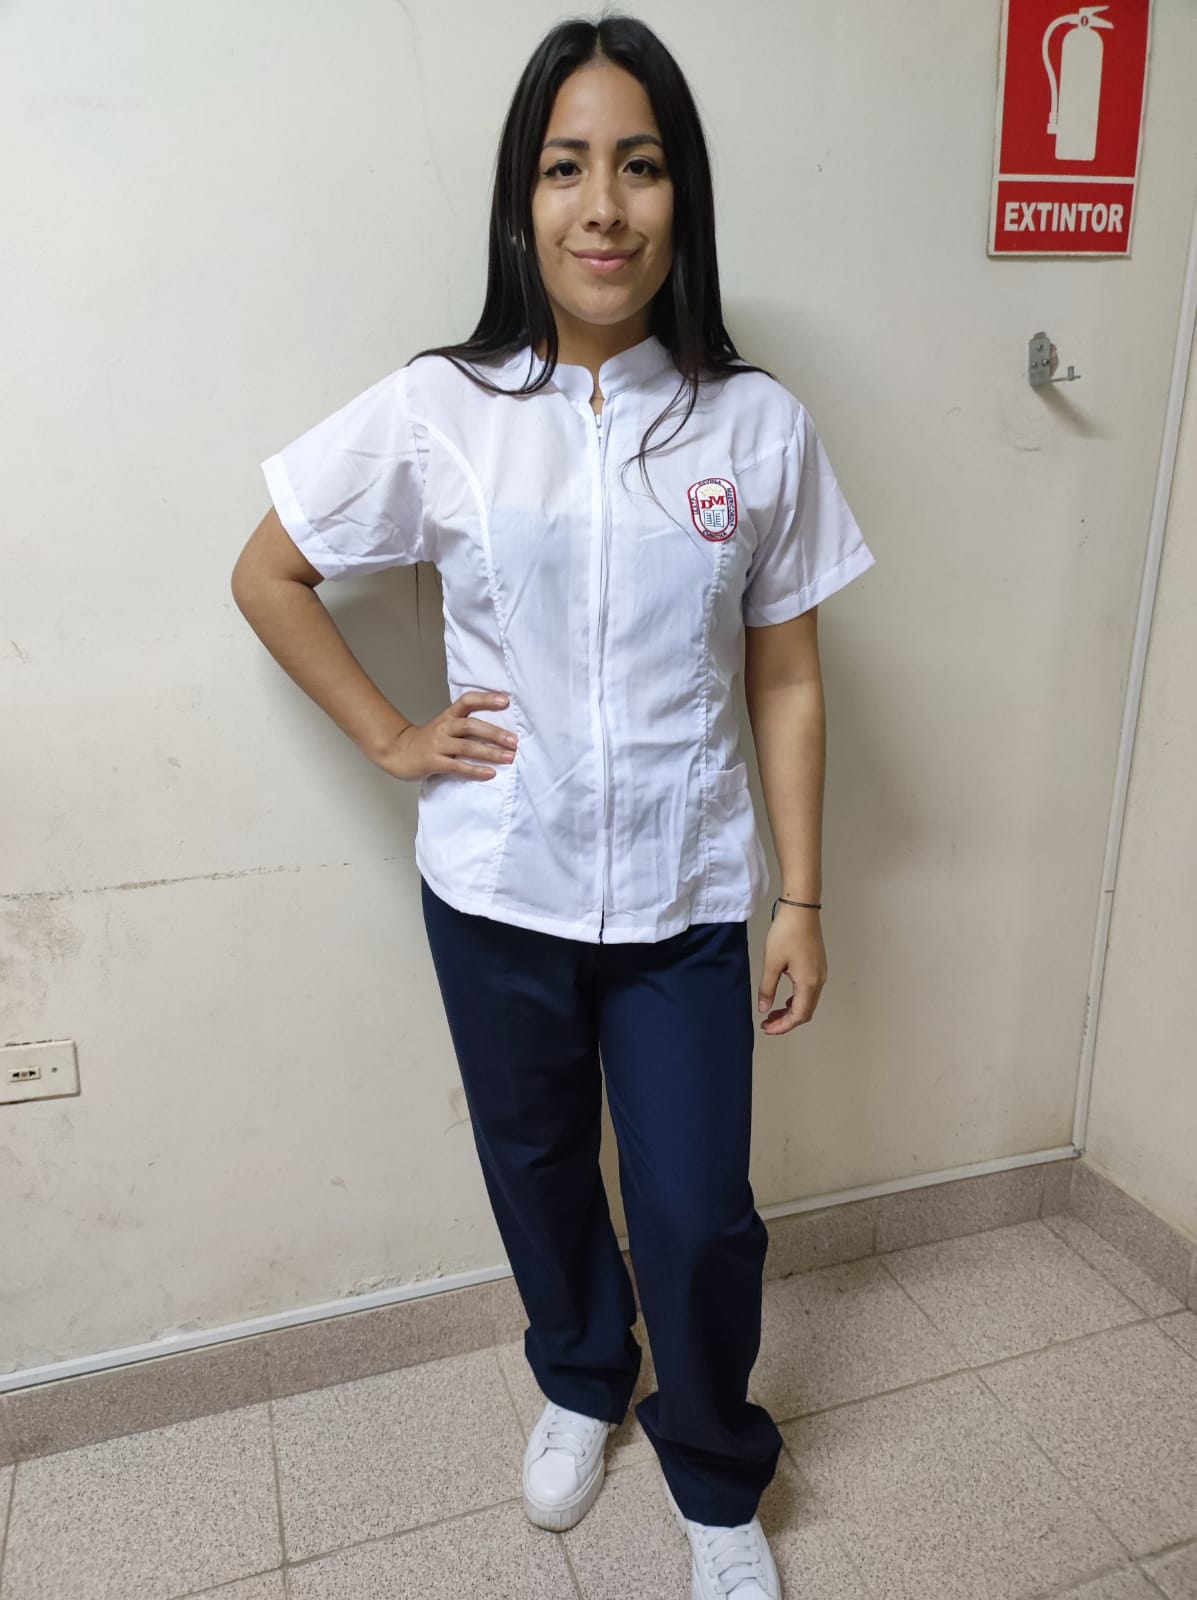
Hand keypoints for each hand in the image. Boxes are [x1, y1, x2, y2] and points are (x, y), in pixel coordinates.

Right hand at [373, 690, 517, 781]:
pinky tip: (490, 773)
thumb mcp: (444, 726)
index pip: (467, 701)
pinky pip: (457, 766)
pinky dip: (475, 770)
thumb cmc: (427, 741)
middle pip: (471, 726)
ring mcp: (438, 745)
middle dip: (495, 733)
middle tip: (514, 741)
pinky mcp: (433, 762)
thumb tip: (500, 730)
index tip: (506, 700)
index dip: (486, 699)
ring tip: (509, 757)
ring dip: (490, 753)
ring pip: (467, 747)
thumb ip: (465, 725)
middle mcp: (444, 727)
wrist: (397, 752)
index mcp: (448, 716)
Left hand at [757, 907, 826, 1033]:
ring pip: (808, 1002)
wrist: (801, 910)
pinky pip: (809, 991)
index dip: (782, 1026)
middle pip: (805, 1012)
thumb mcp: (772, 963)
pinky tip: (784, 998)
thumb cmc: (786, 935)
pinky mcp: (818, 965)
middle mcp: (819, 981)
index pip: (798, 1015)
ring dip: (791, 1010)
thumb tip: (764, 1009)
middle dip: (787, 1021)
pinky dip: (797, 999)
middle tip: (767, 1023)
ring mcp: (821, 973)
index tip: (766, 1028)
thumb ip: (768, 988)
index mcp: (808, 983)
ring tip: (772, 1012)